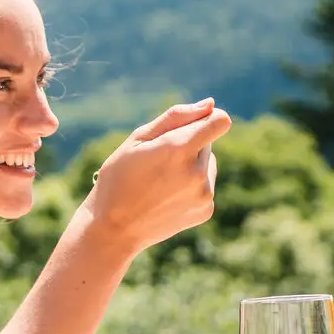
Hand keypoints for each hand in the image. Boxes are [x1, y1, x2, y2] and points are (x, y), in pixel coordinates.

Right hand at [85, 99, 231, 251]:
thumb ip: (176, 117)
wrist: (113, 229)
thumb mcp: (138, 139)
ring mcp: (204, 194)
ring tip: (160, 182)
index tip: (196, 124)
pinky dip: (191, 186)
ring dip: (191, 165)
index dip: (210, 118)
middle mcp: (196, 173)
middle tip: (157, 162)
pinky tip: (167, 197)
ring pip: (208, 164)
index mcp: (178, 149)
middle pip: (208, 143)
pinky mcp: (206, 210)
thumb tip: (210, 104)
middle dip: (188, 145)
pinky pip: (206, 184)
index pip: (220, 121)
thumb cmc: (119, 178)